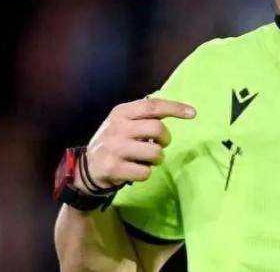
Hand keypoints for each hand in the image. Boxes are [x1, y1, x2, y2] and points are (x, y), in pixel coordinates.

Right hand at [74, 95, 195, 191]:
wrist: (86, 167)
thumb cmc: (114, 141)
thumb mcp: (124, 122)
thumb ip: (145, 115)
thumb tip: (178, 109)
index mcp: (121, 112)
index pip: (152, 106)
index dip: (175, 108)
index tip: (192, 113)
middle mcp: (116, 128)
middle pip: (158, 129)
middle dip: (166, 139)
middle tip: (160, 144)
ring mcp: (114, 148)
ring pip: (155, 153)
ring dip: (157, 158)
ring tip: (148, 159)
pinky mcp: (113, 168)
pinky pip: (145, 172)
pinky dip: (146, 173)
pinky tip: (135, 169)